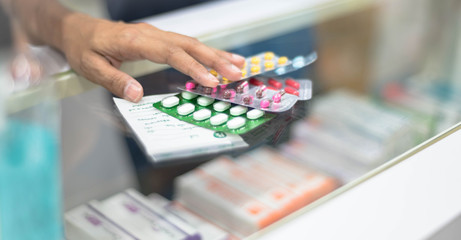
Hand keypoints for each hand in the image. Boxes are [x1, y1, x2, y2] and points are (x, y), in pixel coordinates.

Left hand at [60, 13, 244, 101]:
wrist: (80, 30)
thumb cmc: (84, 48)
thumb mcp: (91, 67)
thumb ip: (114, 81)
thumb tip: (137, 95)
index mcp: (135, 41)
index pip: (171, 53)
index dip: (193, 67)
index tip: (211, 81)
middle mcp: (150, 34)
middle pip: (189, 44)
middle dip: (215, 59)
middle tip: (237, 73)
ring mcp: (156, 34)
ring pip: (191, 42)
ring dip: (215, 54)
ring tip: (238, 65)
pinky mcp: (159, 38)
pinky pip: (186, 44)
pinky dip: (205, 52)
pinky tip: (218, 59)